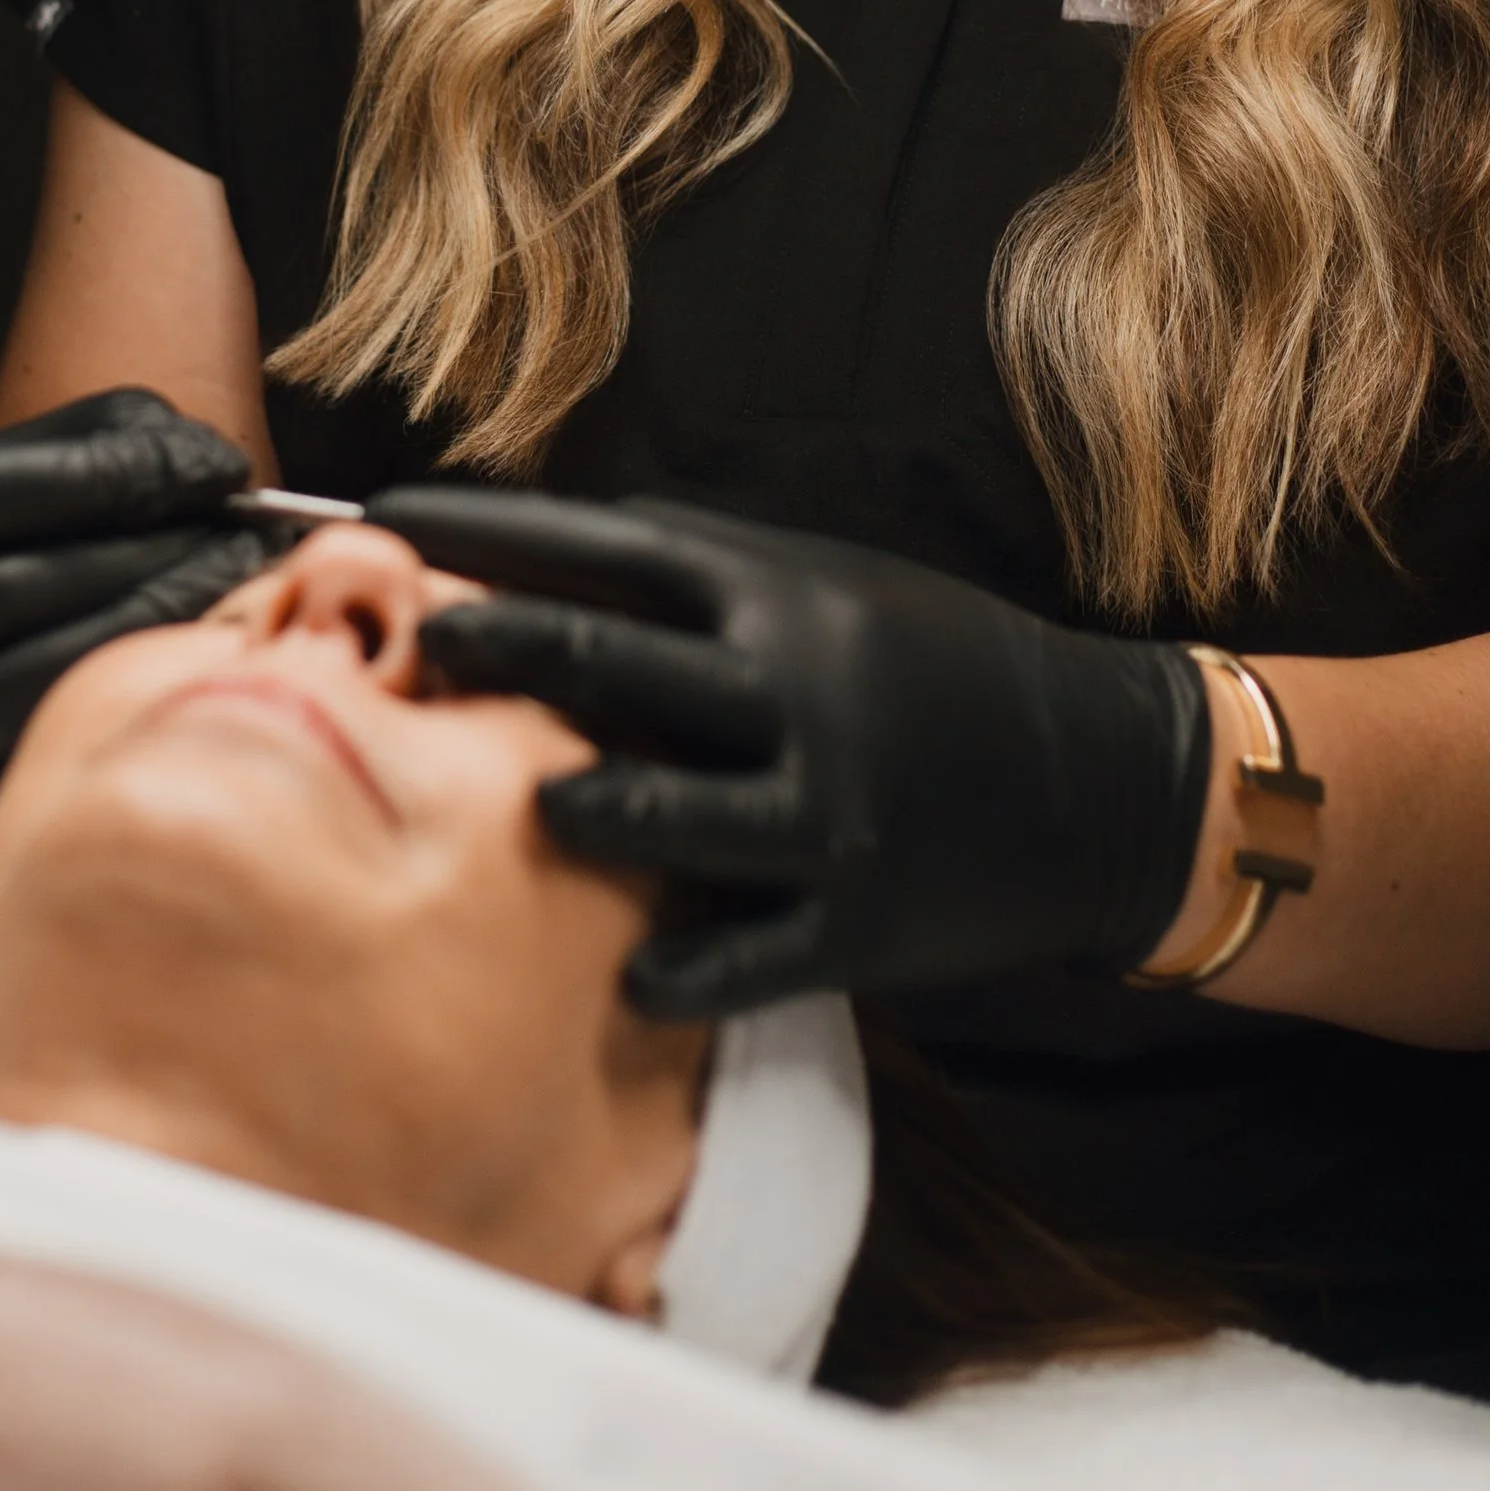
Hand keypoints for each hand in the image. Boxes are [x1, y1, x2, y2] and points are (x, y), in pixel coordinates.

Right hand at [0, 389, 265, 851]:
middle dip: (169, 548)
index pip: (1, 488)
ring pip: (57, 672)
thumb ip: (106, 440)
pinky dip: (142, 697)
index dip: (126, 470)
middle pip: (38, 582)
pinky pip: (64, 748)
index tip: (225, 465)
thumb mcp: (21, 473)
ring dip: (171, 622)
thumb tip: (212, 463)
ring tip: (245, 587)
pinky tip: (203, 655)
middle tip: (259, 532)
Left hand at [367, 486, 1212, 1020]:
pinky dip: (681, 966)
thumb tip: (570, 544)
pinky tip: (627, 972)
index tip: (388, 518)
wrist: (1101, 777)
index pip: (607, 547)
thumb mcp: (834, 586)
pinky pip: (749, 952)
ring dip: (587, 807)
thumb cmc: (940, 668)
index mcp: (778, 593)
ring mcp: (827, 807)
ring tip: (518, 805)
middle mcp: (794, 686)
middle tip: (410, 641)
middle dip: (503, 644)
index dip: (492, 531)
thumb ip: (710, 572)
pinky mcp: (860, 917)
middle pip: (617, 658)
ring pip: (675, 809)